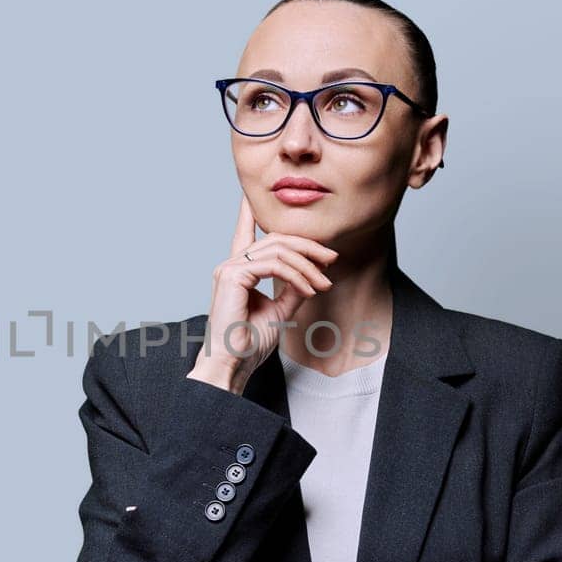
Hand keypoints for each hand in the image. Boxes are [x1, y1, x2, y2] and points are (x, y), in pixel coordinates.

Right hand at [187, 194, 336, 394]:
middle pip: (275, 240)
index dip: (248, 214)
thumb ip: (293, 290)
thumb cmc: (249, 344)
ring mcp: (229, 269)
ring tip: (324, 283)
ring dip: (308, 266)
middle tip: (332, 259)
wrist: (232, 364)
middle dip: (308, 246)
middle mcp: (230, 266)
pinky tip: (310, 289)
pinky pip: (273, 265)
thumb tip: (312, 277)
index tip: (251, 197)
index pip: (245, 234)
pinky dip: (297, 275)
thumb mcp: (280, 311)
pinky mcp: (232, 276)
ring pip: (278, 250)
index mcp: (237, 272)